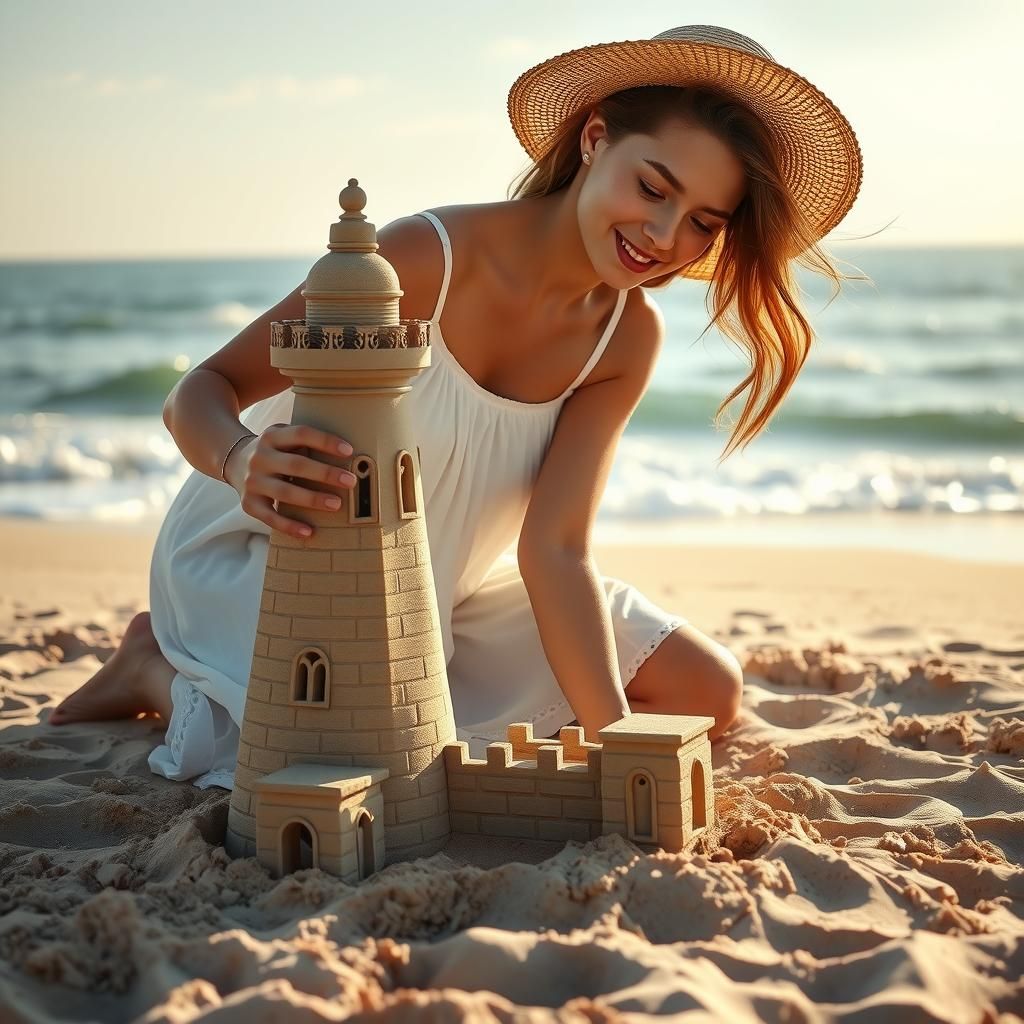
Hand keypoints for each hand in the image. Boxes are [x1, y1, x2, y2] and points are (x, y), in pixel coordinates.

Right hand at [226, 423, 354, 538]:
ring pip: (285, 492)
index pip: (301, 434)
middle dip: (325, 473)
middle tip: (351, 481)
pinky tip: (309, 532)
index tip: (349, 451)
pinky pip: (270, 517)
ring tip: (337, 504)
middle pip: (296, 464)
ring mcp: (253, 481)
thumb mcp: (284, 438)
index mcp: (272, 436)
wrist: (234, 461)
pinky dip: (289, 526)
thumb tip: (348, 457)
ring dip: (312, 499)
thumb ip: (306, 443)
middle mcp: (260, 457)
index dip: (325, 441)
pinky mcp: (248, 503)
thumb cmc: (275, 451)